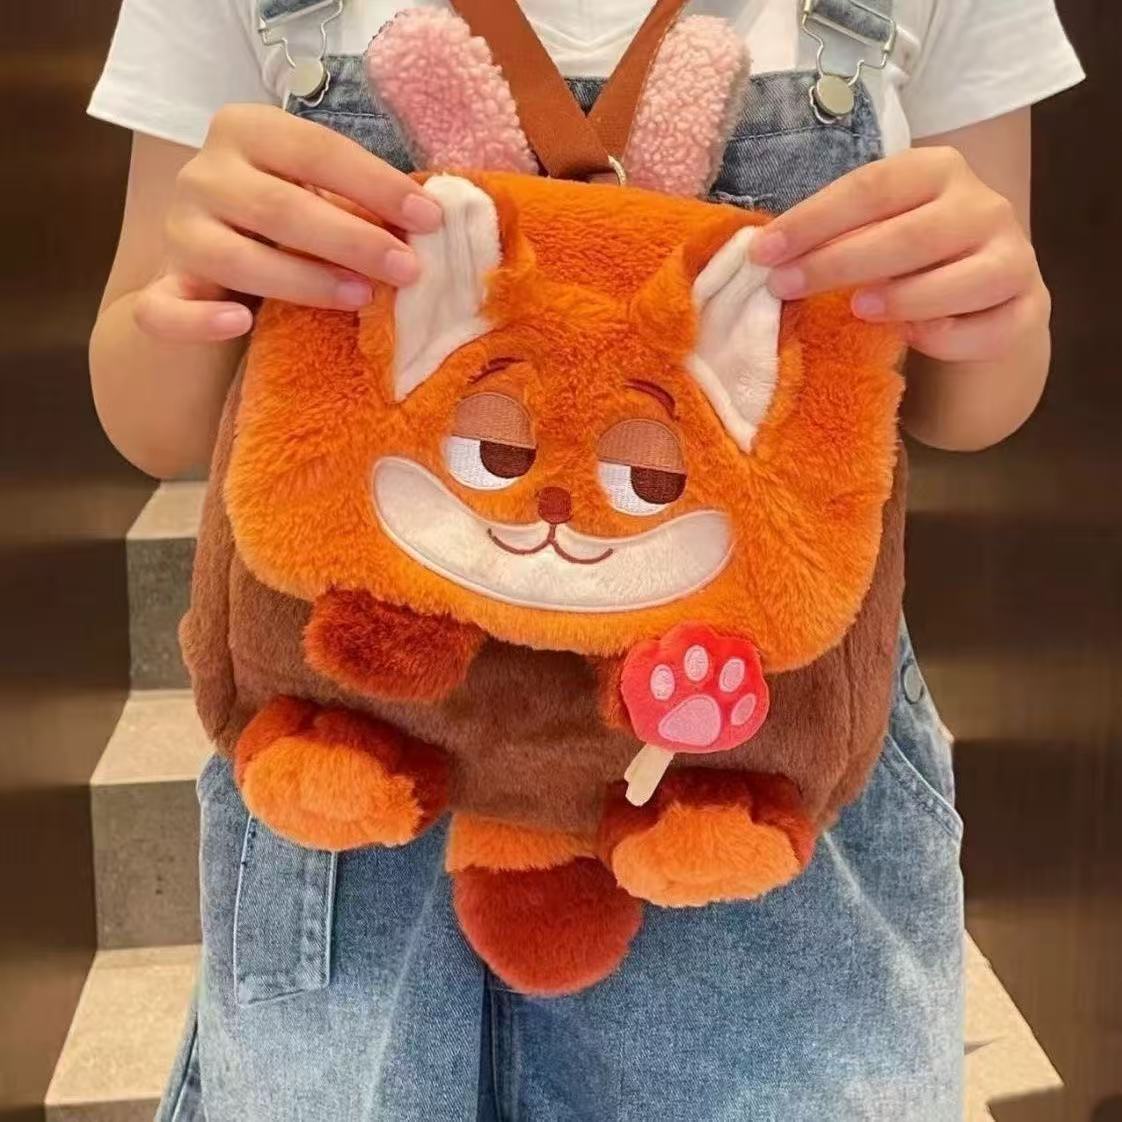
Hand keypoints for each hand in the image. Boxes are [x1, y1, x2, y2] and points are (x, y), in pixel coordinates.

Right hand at [134, 104, 442, 342]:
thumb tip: (426, 226)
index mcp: (245, 131)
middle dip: (352, 240)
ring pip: (236, 258)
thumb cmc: (287, 213)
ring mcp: (179, 232)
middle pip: (280, 206)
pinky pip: (164, 309)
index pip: (316, 150)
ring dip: (304, 281)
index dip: (376, 185)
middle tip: (407, 270)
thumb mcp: (318, 188)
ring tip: (360, 297)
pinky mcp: (164, 286)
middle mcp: (203, 174)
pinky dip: (200, 321)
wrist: (214, 244)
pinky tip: (241, 324)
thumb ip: (358, 199)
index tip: (429, 220)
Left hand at [750, 147, 1049, 362]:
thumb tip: (766, 255)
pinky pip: (990, 328)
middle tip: (785, 287)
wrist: (980, 293)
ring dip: (905, 297)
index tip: (763, 253)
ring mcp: (1013, 258)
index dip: (814, 220)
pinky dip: (950, 338)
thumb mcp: (875, 229)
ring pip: (962, 279)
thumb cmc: (908, 256)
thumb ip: (837, 233)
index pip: (872, 187)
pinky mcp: (1027, 308)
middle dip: (839, 262)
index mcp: (938, 171)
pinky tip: (914, 338)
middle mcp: (983, 206)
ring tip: (858, 309)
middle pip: (910, 234)